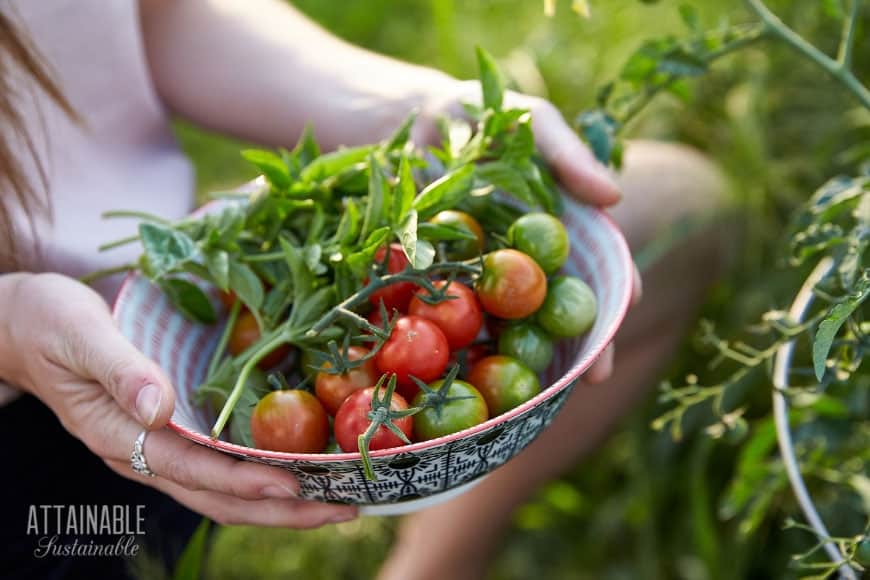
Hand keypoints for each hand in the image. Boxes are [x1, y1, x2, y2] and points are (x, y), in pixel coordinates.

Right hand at [0, 273, 356, 527]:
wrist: (23, 327)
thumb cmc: (47, 325)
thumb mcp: (79, 335)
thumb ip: (119, 369)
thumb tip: (159, 407)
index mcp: (121, 437)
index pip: (193, 470)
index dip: (245, 482)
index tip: (295, 486)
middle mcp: (144, 454)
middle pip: (219, 498)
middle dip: (283, 509)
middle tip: (344, 509)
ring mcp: (157, 448)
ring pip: (224, 491)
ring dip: (281, 501)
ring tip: (336, 499)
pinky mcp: (170, 434)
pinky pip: (220, 467)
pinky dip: (262, 475)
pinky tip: (299, 467)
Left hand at [413, 81, 642, 382]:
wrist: (397, 121)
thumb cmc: (473, 115)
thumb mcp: (524, 122)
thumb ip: (566, 153)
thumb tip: (614, 195)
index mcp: (551, 230)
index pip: (593, 267)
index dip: (614, 293)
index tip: (624, 315)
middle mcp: (520, 263)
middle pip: (557, 312)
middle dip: (578, 346)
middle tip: (592, 379)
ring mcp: (476, 280)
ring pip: (509, 329)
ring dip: (524, 364)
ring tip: (539, 397)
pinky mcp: (431, 287)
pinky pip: (450, 321)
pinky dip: (462, 350)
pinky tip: (469, 378)